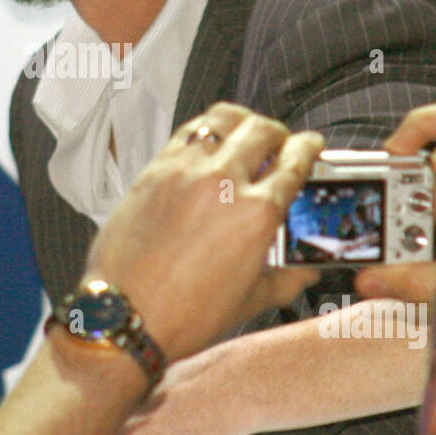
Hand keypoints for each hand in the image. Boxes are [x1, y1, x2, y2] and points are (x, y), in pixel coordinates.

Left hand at [82, 104, 322, 362]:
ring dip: (242, 122)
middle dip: (279, 133)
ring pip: (224, 119)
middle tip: (279, 144)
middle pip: (263, 130)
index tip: (310, 146)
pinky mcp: (155, 170)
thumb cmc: (183, 315)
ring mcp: (186, 171)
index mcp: (257, 213)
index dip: (308, 148)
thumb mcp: (250, 301)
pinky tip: (208, 144)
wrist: (125, 314)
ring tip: (245, 134)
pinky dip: (205, 130)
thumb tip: (307, 272)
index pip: (295, 161)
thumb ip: (286, 280)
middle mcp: (224, 182)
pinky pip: (187, 131)